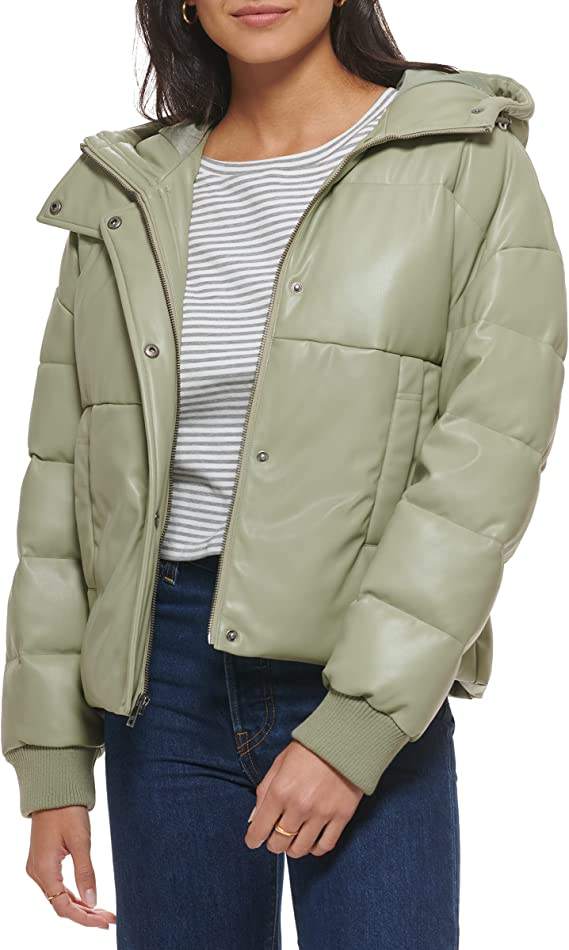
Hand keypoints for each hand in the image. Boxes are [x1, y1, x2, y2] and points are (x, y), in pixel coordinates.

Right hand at [26, 806, 115, 928]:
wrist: (54, 790)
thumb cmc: (67, 810)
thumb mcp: (81, 840)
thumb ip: (85, 872)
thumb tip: (92, 900)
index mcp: (44, 869)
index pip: (63, 906)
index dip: (85, 918)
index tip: (105, 922)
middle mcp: (37, 872)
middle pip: (61, 905)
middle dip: (86, 914)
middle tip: (109, 918)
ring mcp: (38, 867)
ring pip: (59, 897)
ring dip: (80, 906)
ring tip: (103, 912)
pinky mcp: (43, 861)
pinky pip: (57, 886)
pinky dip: (73, 894)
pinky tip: (88, 899)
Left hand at [244, 740, 362, 857]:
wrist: (345, 739)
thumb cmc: (311, 748)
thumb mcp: (279, 763)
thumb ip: (264, 791)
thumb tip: (255, 817)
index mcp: (280, 790)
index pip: (259, 829)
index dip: (253, 839)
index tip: (254, 840)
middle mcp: (299, 806)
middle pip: (279, 844)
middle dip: (273, 843)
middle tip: (275, 836)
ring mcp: (321, 813)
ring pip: (300, 849)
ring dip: (293, 848)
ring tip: (294, 837)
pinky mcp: (341, 816)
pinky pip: (324, 846)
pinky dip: (315, 848)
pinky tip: (312, 840)